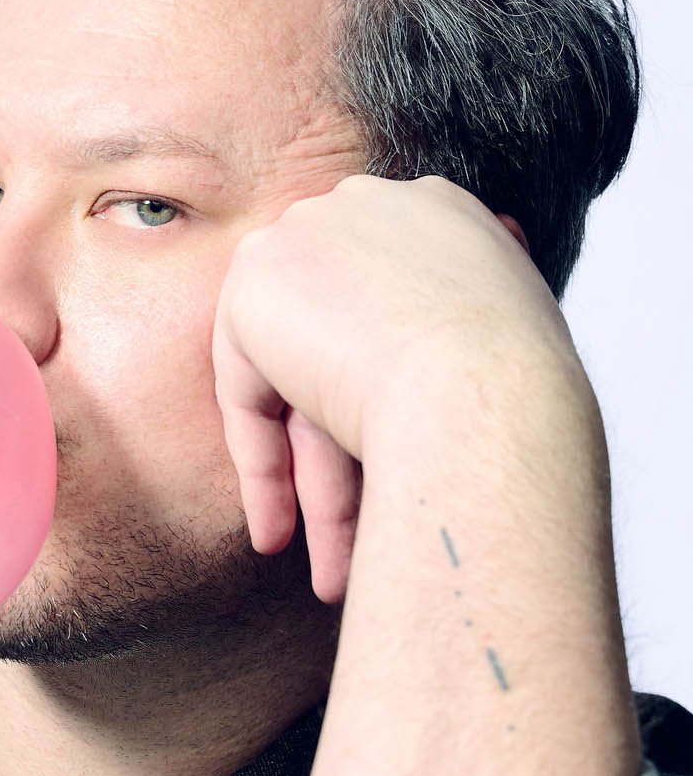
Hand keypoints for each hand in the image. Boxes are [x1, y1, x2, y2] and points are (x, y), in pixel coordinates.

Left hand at [210, 174, 577, 605]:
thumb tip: (496, 263)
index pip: (387, 308)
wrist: (482, 389)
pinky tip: (278, 536)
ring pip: (295, 382)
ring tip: (329, 569)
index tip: (404, 454)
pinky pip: (247, 392)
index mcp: (439, 210)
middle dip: (346, 450)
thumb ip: (481, 310)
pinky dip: (263, 470)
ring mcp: (304, 236)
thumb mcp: (522, 331)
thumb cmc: (528, 385)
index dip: (387, 391)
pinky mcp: (254, 284)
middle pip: (337, 348)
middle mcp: (367, 206)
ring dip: (312, 483)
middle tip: (361, 532)